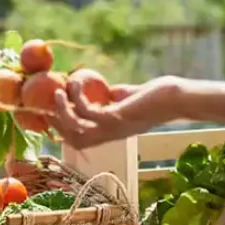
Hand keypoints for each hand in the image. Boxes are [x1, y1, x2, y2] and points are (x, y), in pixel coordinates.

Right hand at [52, 76, 184, 148]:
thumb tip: (108, 91)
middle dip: (58, 124)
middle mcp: (109, 134)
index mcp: (112, 132)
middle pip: (74, 140)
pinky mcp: (116, 117)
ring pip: (76, 129)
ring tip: (57, 92)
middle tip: (48, 104)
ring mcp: (112, 128)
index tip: (51, 115)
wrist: (176, 100)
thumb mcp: (131, 99)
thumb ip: (118, 98)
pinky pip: (87, 112)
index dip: (63, 131)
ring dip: (62, 111)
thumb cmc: (157, 97)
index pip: (81, 141)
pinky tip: (75, 84)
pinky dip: (77, 98)